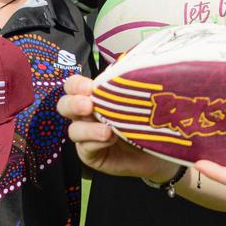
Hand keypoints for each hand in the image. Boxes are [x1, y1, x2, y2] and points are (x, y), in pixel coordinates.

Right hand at [56, 74, 173, 181]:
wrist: (161, 147)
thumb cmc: (147, 119)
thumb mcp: (136, 100)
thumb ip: (123, 87)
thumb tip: (121, 70)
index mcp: (93, 97)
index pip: (74, 86)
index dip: (76, 85)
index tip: (89, 87)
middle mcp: (86, 115)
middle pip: (64, 105)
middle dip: (73, 104)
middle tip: (88, 106)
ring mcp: (86, 136)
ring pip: (74, 130)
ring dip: (89, 129)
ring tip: (107, 130)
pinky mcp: (90, 155)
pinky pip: (85, 147)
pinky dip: (97, 142)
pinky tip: (111, 139)